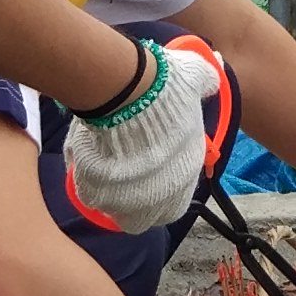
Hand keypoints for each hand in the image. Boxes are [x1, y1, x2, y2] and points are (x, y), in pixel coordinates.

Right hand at [66, 37, 227, 228]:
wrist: (127, 93)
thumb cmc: (165, 87)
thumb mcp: (195, 80)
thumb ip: (205, 83)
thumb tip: (210, 78)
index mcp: (184, 173)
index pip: (175, 204)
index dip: (161, 192)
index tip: (149, 174)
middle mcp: (159, 195)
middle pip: (145, 218)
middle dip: (134, 203)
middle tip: (122, 180)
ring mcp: (127, 199)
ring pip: (116, 211)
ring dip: (110, 195)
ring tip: (102, 170)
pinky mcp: (97, 193)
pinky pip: (90, 196)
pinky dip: (87, 183)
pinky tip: (86, 162)